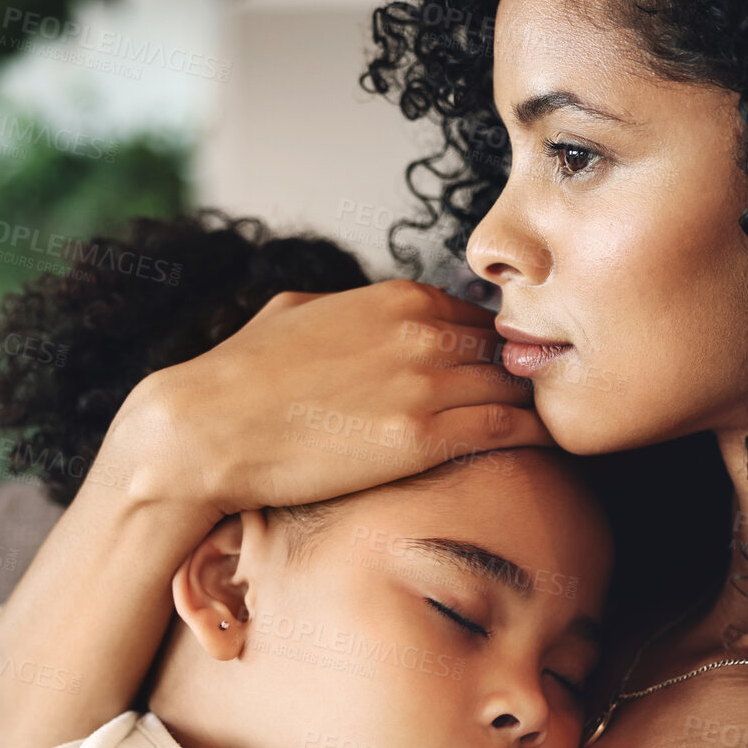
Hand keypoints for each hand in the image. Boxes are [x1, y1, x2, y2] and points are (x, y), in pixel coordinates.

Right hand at [100, 278, 551, 514]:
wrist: (206, 428)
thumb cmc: (242, 374)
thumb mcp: (299, 312)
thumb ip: (351, 310)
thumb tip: (370, 317)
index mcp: (398, 297)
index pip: (475, 319)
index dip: (486, 351)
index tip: (493, 379)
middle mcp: (420, 332)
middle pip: (501, 352)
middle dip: (515, 378)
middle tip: (531, 410)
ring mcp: (424, 383)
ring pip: (511, 388)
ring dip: (528, 408)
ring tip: (541, 432)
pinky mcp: (422, 438)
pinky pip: (505, 429)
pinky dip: (529, 437)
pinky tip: (539, 449)